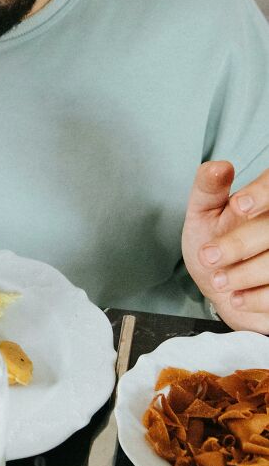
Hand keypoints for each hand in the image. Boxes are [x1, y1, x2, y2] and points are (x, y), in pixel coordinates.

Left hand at [182, 160, 268, 331]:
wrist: (223, 288)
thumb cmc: (214, 243)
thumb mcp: (203, 212)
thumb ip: (208, 188)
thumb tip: (218, 167)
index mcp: (266, 201)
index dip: (262, 192)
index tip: (239, 205)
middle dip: (239, 244)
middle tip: (208, 256)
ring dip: (244, 274)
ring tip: (219, 280)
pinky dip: (255, 297)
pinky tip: (237, 297)